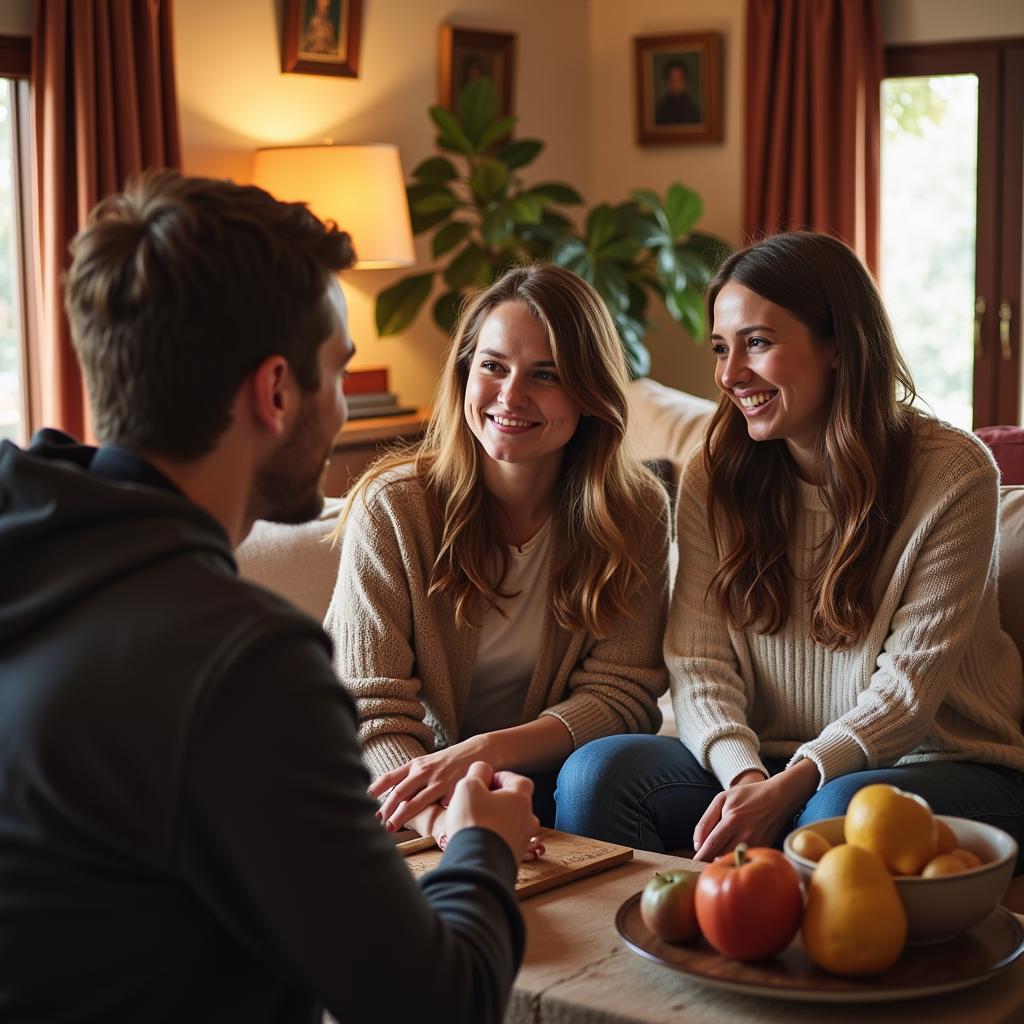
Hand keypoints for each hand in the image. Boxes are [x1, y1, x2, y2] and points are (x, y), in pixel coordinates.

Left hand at [370, 737, 488, 832]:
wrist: (478, 750)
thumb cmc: (450, 761)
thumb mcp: (428, 763)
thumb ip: (412, 777)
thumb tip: (393, 797)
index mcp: (416, 764)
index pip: (390, 776)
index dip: (375, 788)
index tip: (364, 800)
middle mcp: (424, 771)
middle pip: (399, 792)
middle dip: (386, 809)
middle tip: (377, 823)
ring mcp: (439, 780)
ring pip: (415, 802)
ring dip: (401, 817)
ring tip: (391, 828)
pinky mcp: (452, 789)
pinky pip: (439, 806)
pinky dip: (430, 817)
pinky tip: (425, 827)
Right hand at [444, 762, 538, 862]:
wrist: (477, 865)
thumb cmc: (474, 821)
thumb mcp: (469, 786)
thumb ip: (478, 771)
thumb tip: (484, 771)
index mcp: (521, 799)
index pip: (518, 780)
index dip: (502, 778)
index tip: (487, 781)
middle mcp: (528, 819)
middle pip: (515, 803)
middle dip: (499, 800)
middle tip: (479, 802)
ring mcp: (523, 840)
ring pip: (512, 824)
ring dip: (498, 820)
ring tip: (477, 823)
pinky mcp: (515, 858)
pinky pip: (506, 842)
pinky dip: (495, 838)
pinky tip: (479, 840)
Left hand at [692, 760, 818, 860]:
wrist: (778, 797)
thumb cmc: (747, 795)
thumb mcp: (721, 799)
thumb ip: (705, 822)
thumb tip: (697, 845)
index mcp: (732, 820)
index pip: (711, 846)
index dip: (700, 857)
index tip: (693, 862)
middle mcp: (745, 834)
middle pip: (720, 856)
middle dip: (710, 857)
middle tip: (703, 856)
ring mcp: (757, 843)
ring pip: (732, 859)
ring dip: (722, 857)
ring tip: (718, 850)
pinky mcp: (764, 848)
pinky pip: (745, 858)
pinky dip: (736, 855)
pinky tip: (733, 847)